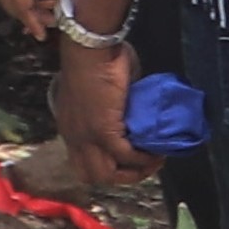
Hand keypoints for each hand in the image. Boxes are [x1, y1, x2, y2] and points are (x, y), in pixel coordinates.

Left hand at [53, 29, 143, 192]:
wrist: (90, 51)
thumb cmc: (95, 59)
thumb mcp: (102, 89)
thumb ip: (114, 104)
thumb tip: (135, 105)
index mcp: (71, 127)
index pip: (82, 162)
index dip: (108, 165)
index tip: (130, 158)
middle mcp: (74, 137)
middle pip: (92, 175)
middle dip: (122, 177)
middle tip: (146, 166)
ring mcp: (86, 136)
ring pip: (106, 174)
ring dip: (134, 173)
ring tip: (154, 161)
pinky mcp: (103, 131)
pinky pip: (125, 156)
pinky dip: (143, 158)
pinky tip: (157, 152)